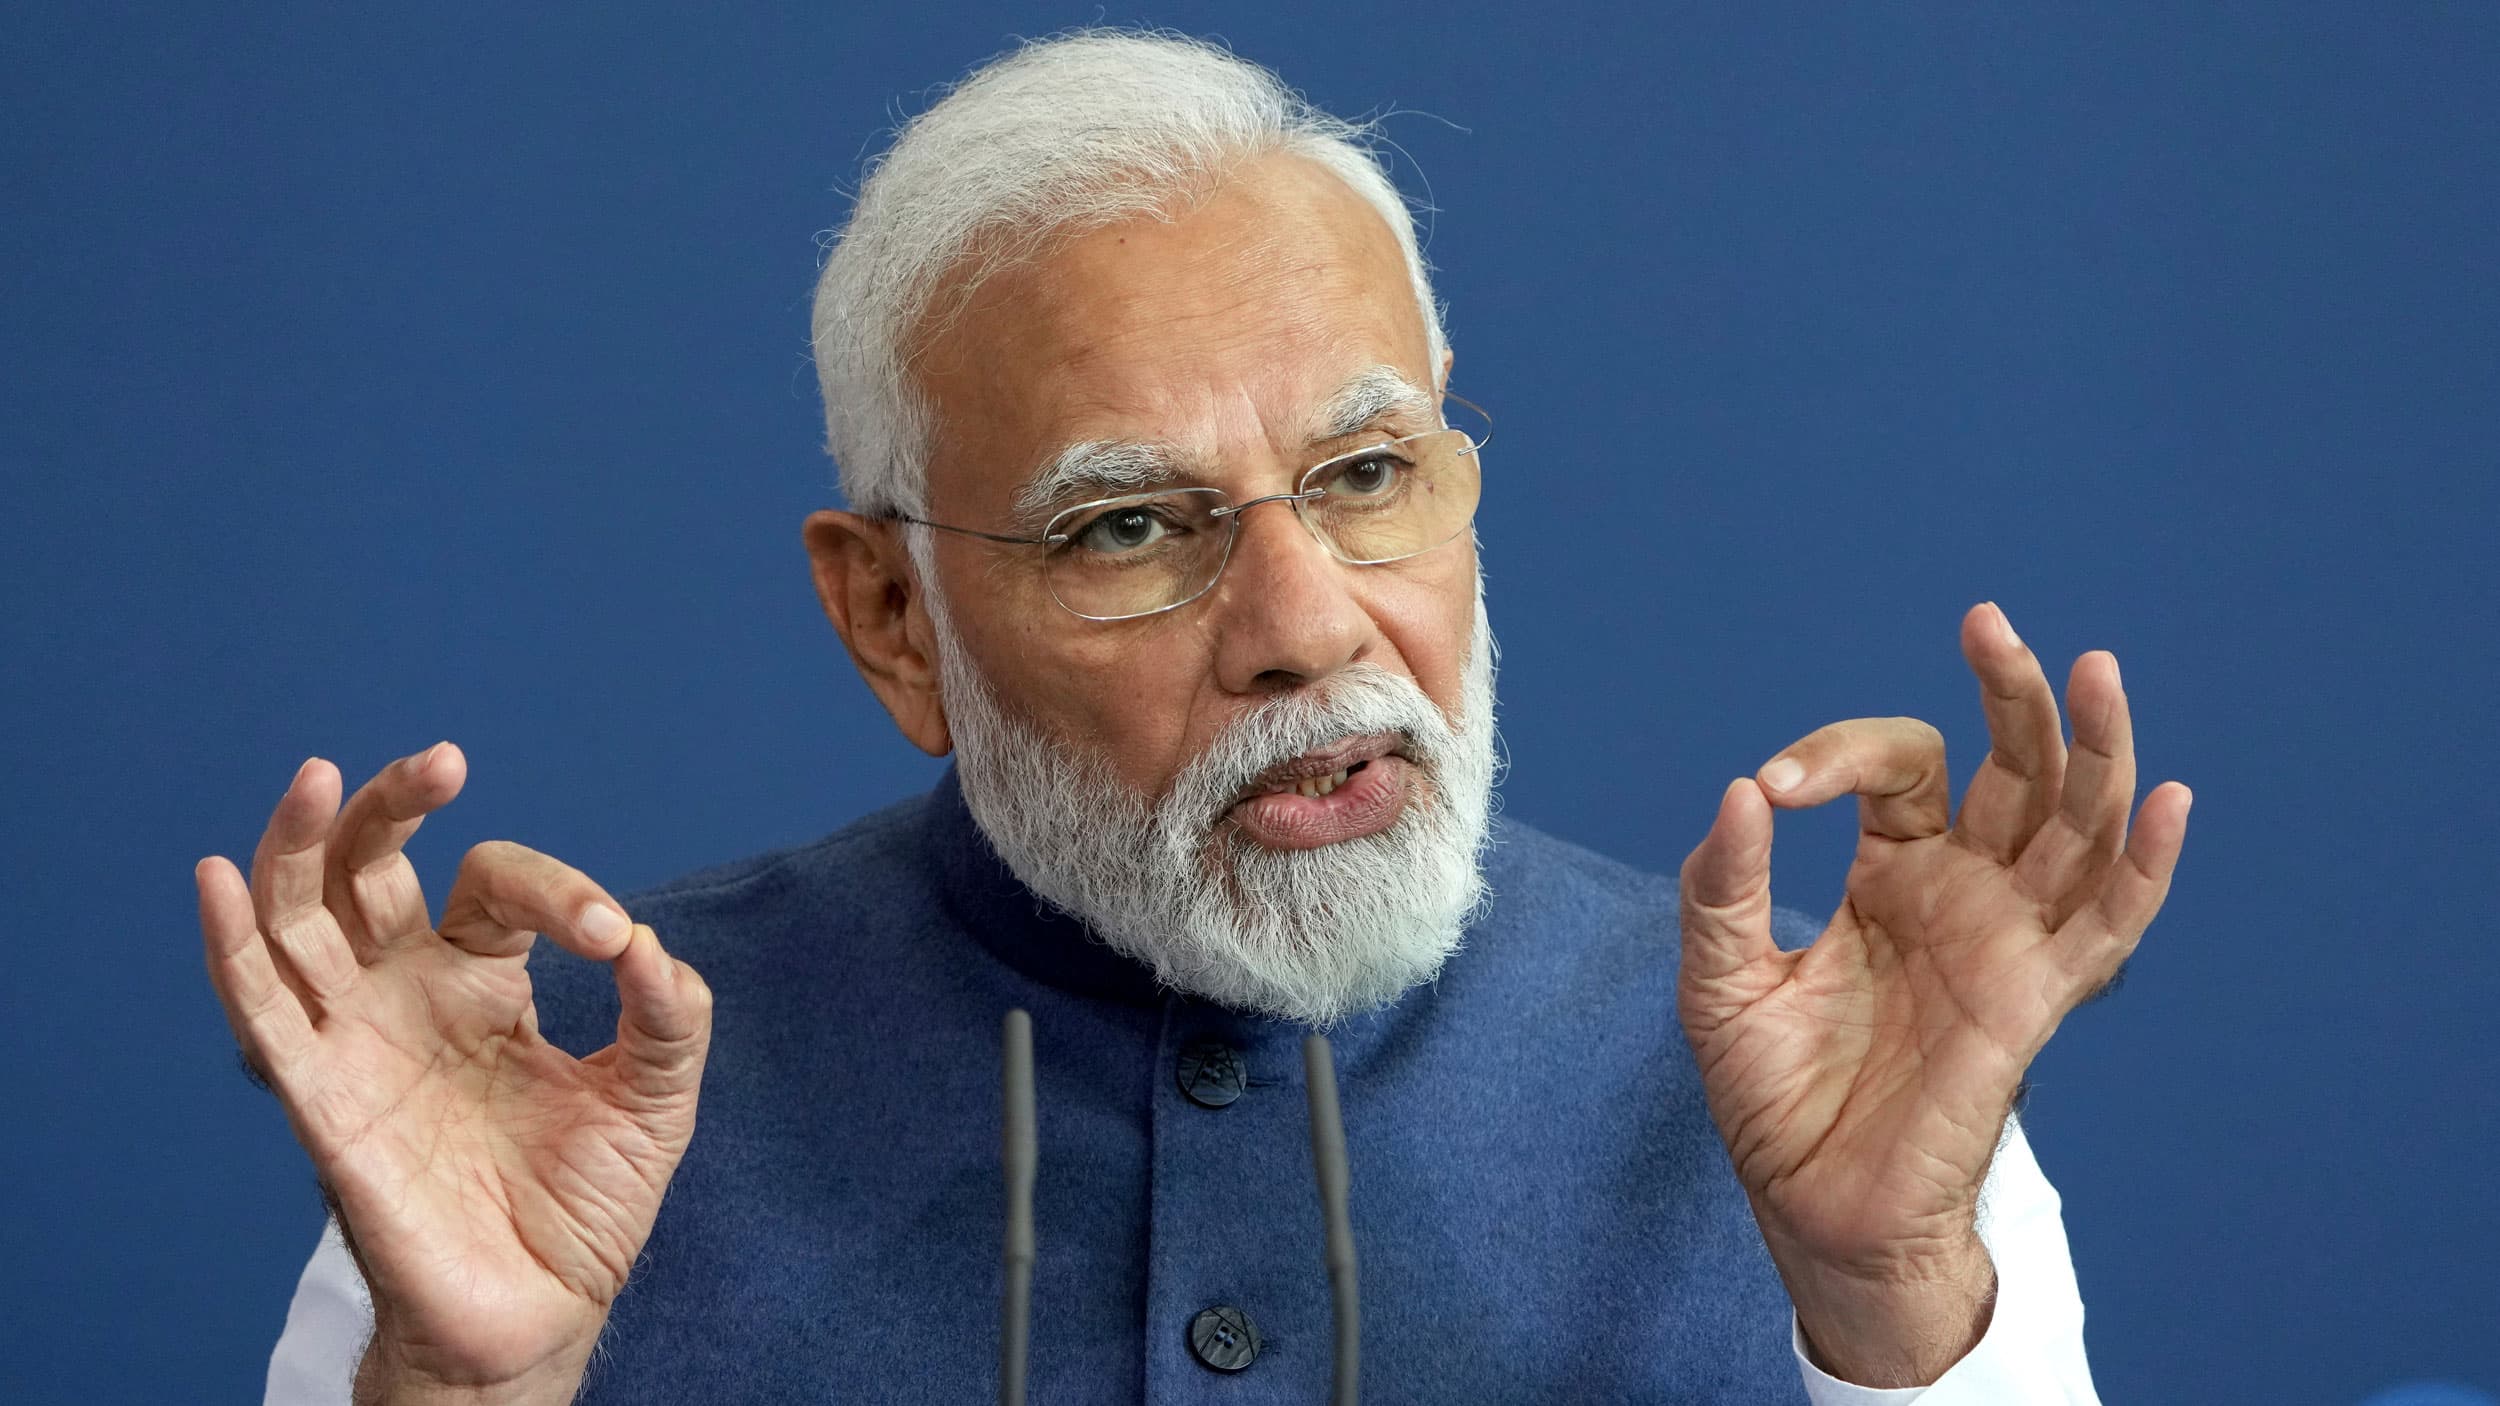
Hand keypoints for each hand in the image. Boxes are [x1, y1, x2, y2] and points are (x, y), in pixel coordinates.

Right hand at [195, 744, 712, 1402]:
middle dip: (394, 804)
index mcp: (487, 984)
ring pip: (300, 918)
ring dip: (301, 845)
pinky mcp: (321, 1099)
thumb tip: (648, 943)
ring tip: (319, 777)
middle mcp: (411, 995)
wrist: (539, 1314)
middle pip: (373, 870)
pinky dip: (232, 944)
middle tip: (443, 762)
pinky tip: (222, 878)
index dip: (558, 893)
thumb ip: (668, 1019)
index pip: (499, 890)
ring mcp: (359, 1040)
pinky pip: (260, 1012)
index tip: (611, 938)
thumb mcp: (655, 1100)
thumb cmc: (585, 1207)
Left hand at [1676, 604, 2189, 1384]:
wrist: (1811, 1202)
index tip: (1775, 786)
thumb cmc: (1771, 1091)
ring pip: (2079, 824)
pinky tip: (2165, 799)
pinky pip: (2111, 926)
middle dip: (2011, 693)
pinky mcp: (2036, 998)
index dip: (1839, 754)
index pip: (1897, 767)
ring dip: (2097, 747)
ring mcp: (2008, 939)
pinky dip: (2146, 866)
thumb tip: (1742, 790)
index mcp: (1891, 871)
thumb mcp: (1720, 977)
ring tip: (2095, 669)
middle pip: (2015, 767)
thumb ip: (1724, 887)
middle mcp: (1963, 890)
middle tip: (1989, 624)